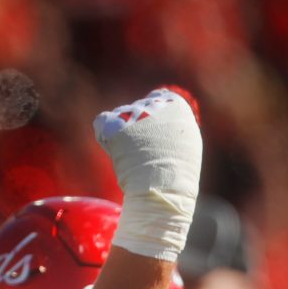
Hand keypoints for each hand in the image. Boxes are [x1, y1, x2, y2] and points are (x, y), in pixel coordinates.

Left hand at [92, 87, 202, 259]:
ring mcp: (133, 113)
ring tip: (135, 157)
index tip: (157, 138)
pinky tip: (119, 153)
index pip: (160, 98)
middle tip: (146, 153)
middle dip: (138, 128)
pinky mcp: (113, 124)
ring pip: (120, 117)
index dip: (155, 119)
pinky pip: (101, 123)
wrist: (162, 190)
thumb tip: (160, 109)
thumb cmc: (177, 173)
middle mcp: (155, 103)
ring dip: (123, 135)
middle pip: (139, 108)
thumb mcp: (186, 141)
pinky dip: (106, 137)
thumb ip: (174, 122)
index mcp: (177, 105)